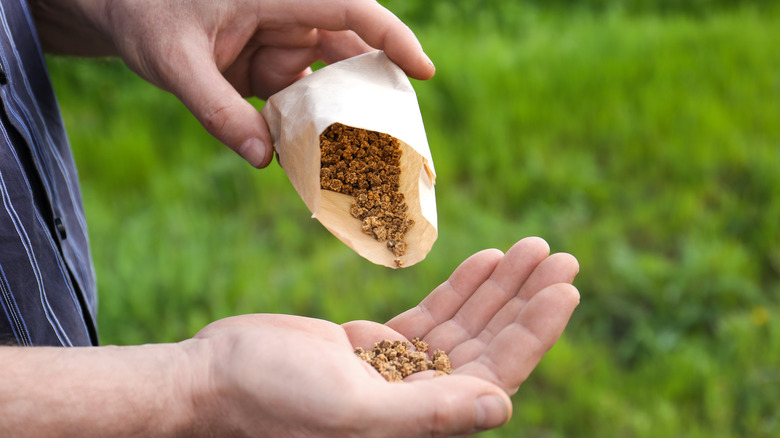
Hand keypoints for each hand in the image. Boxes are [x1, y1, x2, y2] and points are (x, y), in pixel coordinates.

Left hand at [34, 0, 434, 167]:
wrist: (122, 12)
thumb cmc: (146, 16)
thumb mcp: (174, 62)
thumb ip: (215, 109)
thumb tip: (263, 160)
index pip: (349, 9)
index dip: (392, 38)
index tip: (424, 71)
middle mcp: (289, 17)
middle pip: (351, 50)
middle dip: (376, 91)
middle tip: (401, 138)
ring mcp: (281, 44)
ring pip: (330, 81)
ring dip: (344, 117)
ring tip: (365, 158)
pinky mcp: (271, 68)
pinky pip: (302, 99)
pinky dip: (311, 127)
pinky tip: (318, 158)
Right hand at [187, 237, 578, 436]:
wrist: (211, 379)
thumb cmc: (269, 400)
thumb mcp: (349, 408)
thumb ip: (425, 415)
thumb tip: (500, 406)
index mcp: (419, 425)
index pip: (494, 375)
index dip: (532, 332)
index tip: (563, 288)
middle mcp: (417, 404)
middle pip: (488, 346)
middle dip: (524, 301)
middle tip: (559, 256)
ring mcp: (398, 373)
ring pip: (464, 327)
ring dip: (498, 288)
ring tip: (531, 248)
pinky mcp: (374, 348)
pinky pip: (431, 316)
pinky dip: (460, 288)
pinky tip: (485, 261)